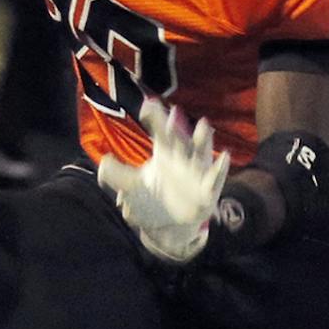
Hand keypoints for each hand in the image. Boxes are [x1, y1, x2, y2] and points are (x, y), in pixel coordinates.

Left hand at [96, 99, 229, 264]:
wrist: (173, 224)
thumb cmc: (154, 198)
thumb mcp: (132, 187)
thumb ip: (116, 175)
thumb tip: (103, 163)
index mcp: (165, 153)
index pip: (160, 131)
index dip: (155, 117)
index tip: (147, 104)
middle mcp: (182, 159)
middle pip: (180, 139)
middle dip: (177, 127)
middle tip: (174, 111)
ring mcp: (197, 174)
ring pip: (201, 153)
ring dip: (203, 140)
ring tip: (203, 125)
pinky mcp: (207, 191)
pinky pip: (215, 179)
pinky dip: (220, 169)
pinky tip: (224, 157)